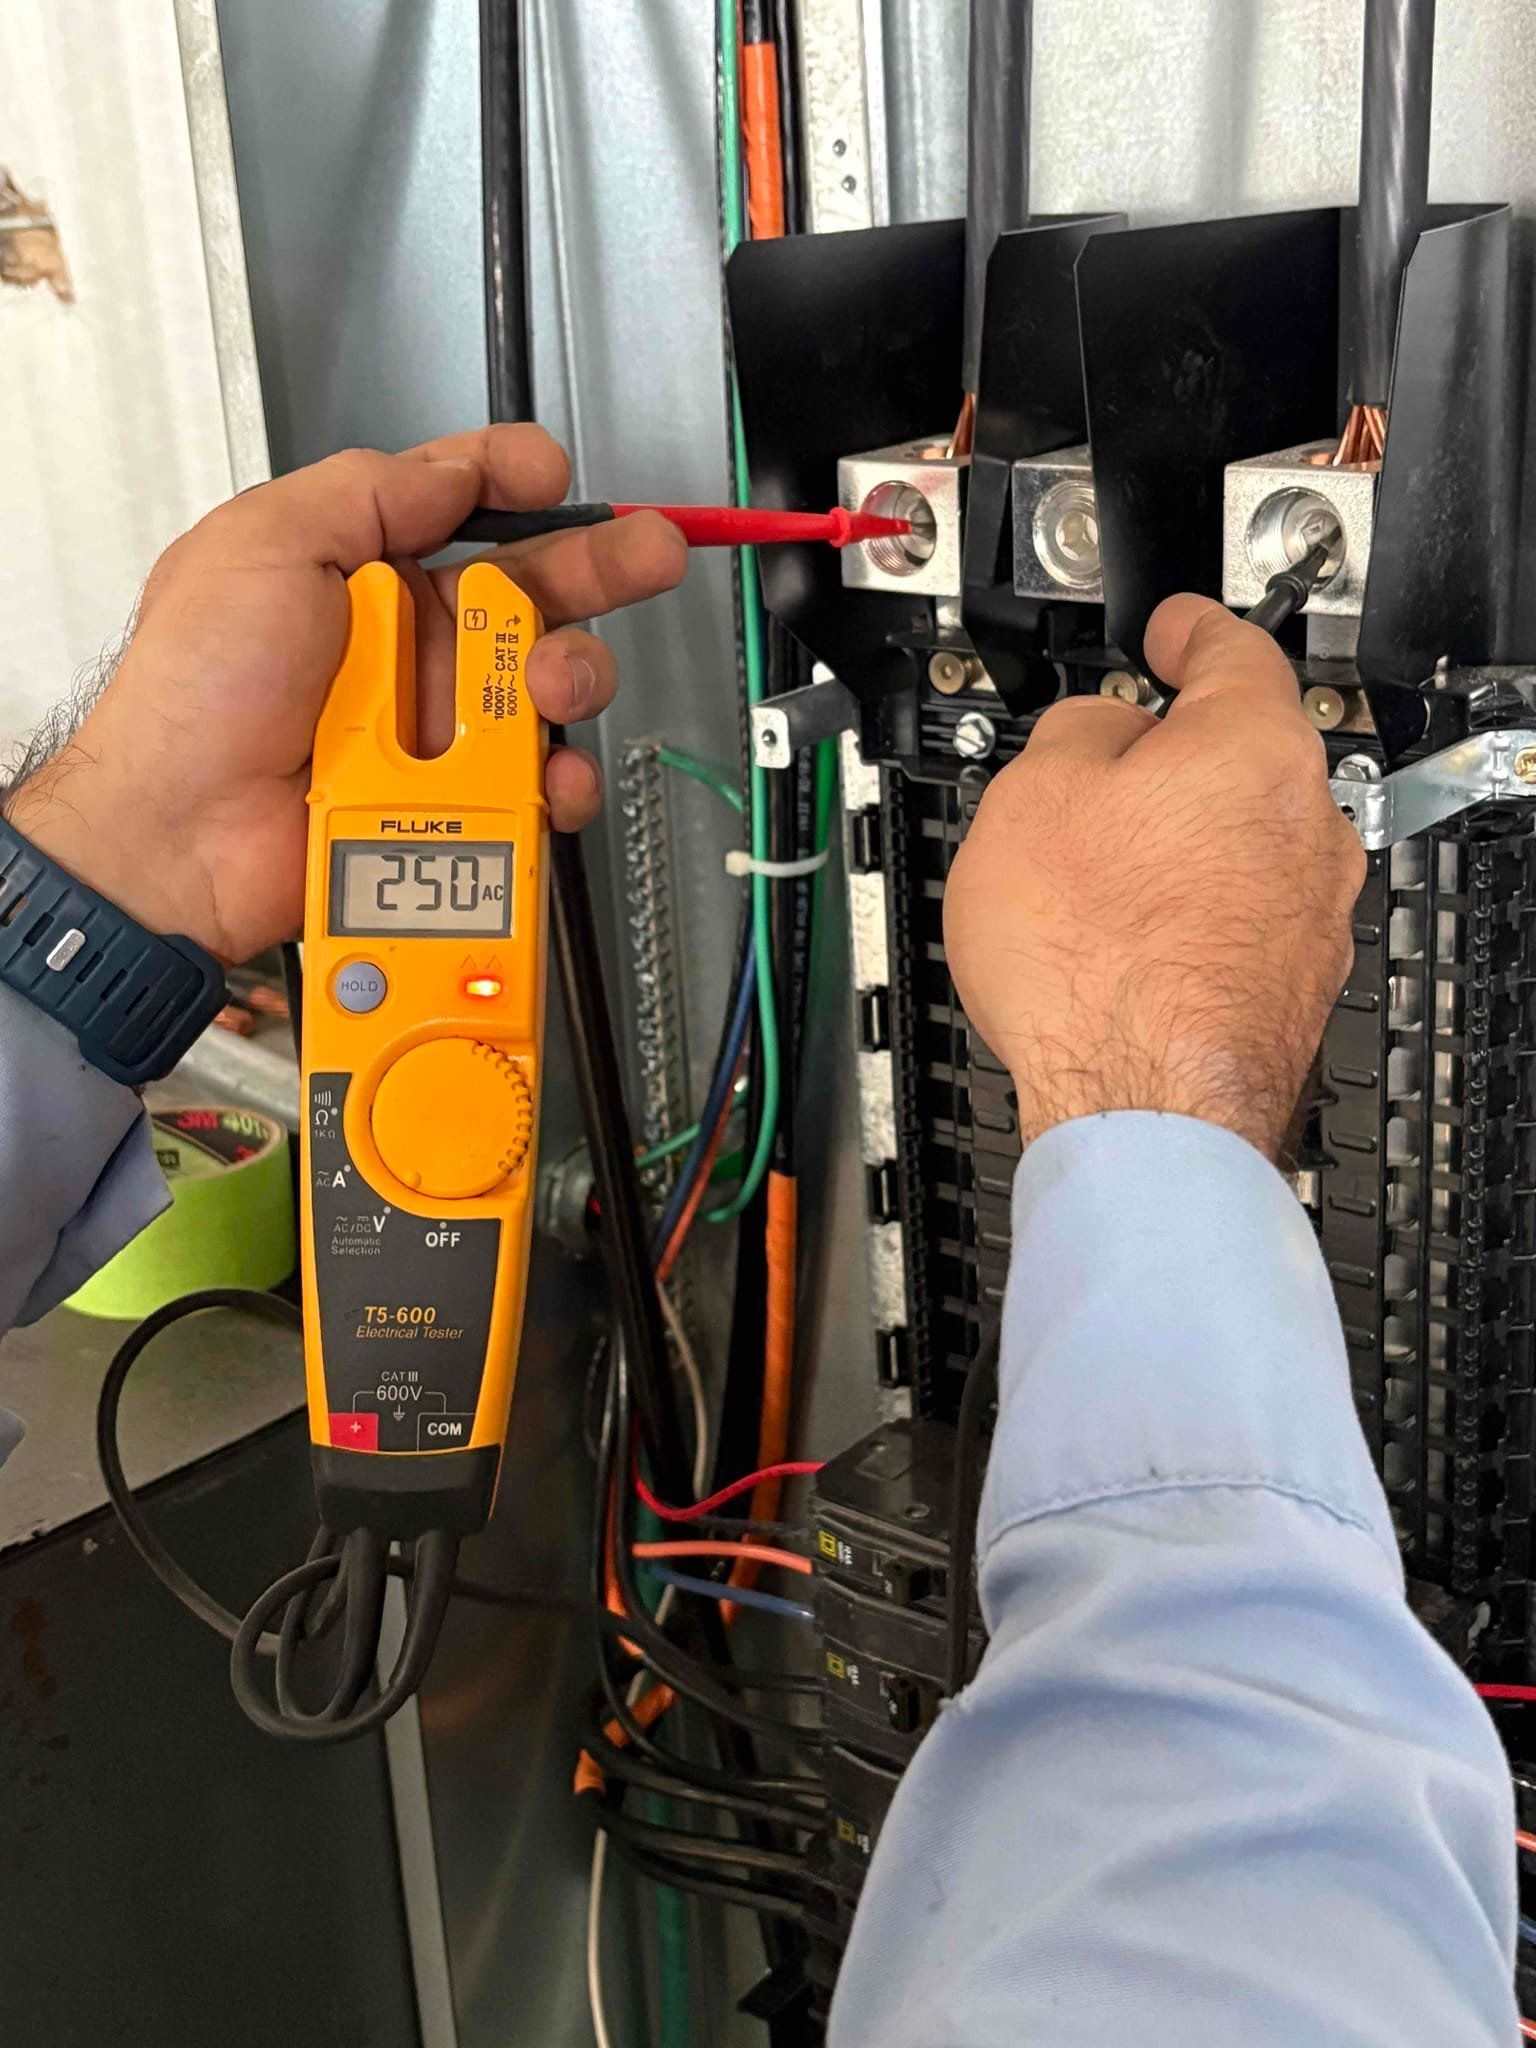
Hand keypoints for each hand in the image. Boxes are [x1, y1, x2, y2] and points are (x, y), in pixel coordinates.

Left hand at [3, 425, 686, 962]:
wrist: (177, 836)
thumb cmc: (193, 696)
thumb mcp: (262, 545)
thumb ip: (363, 492)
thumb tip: (452, 467)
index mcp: (360, 577)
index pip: (457, 510)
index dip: (512, 484)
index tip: (553, 475)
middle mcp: (406, 650)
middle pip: (526, 598)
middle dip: (595, 569)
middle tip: (651, 554)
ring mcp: (433, 730)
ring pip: (541, 692)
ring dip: (570, 676)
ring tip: (556, 686)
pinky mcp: (453, 807)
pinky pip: (533, 788)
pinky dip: (558, 781)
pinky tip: (550, 774)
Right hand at [943, 594, 1365, 1160]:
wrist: (1141, 1110)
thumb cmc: (1092, 962)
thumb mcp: (1032, 798)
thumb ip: (1077, 733)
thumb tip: (1100, 729)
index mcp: (1253, 749)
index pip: (1234, 652)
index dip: (1190, 630)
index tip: (1173, 628)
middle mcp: (1306, 826)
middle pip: (1238, 756)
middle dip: (1171, 757)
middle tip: (1101, 766)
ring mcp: (1309, 915)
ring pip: (1238, 844)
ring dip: (1176, 845)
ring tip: (1091, 880)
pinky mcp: (1292, 988)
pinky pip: (1234, 918)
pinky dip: (1185, 915)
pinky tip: (1123, 947)